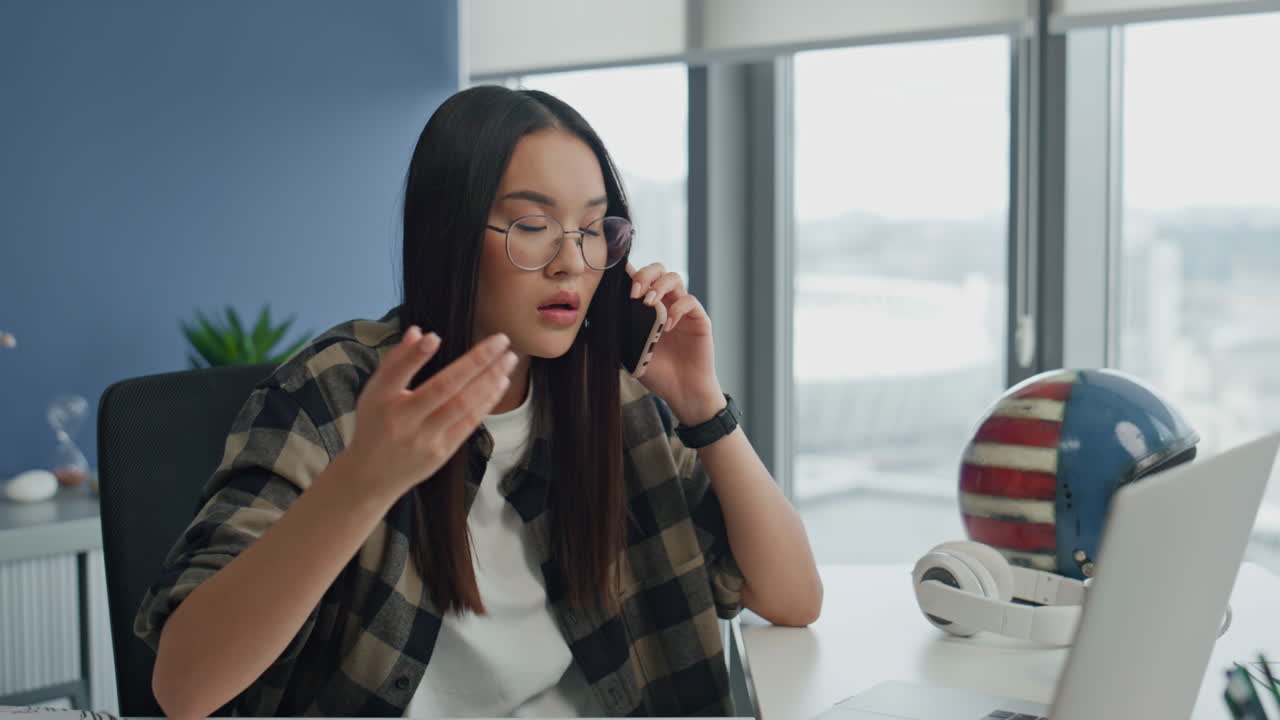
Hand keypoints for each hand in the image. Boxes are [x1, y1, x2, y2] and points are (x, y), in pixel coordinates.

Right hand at [341, 326, 516, 498]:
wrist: (372, 476)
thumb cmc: (376, 425)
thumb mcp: (374, 392)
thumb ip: (397, 361)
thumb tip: (419, 332)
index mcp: (379, 400)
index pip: (396, 374)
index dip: (415, 356)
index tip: (435, 337)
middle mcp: (402, 420)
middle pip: (443, 387)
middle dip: (475, 361)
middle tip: (501, 339)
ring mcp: (423, 439)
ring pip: (462, 405)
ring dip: (490, 379)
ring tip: (509, 358)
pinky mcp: (441, 453)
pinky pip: (468, 423)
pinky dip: (487, 401)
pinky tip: (501, 382)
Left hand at [628, 263, 724, 424]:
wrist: (682, 392)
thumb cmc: (657, 373)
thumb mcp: (629, 354)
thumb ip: (616, 336)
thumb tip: (590, 322)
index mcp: (648, 308)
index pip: (639, 279)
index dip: (629, 273)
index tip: (616, 280)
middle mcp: (666, 303)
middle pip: (658, 269)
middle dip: (645, 274)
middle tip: (635, 292)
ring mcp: (683, 310)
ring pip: (675, 278)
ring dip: (659, 285)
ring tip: (649, 302)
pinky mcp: (699, 319)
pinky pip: (690, 302)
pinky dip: (678, 309)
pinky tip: (668, 326)